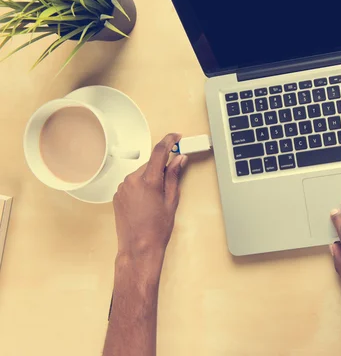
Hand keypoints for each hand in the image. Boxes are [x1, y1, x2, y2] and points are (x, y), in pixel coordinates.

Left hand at [113, 133, 186, 261]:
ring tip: (157, 197)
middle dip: (162, 167)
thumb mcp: (172, 201)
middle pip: (151, 164)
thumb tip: (179, 159)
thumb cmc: (157, 229)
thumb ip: (174, 176)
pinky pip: (132, 183)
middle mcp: (133, 180)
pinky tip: (147, 201)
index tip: (176, 137)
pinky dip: (141, 186)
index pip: (159, 152)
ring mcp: (123, 187)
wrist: (138, 247)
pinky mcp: (117, 194)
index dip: (169, 141)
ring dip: (151, 178)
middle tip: (172, 178)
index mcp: (149, 181)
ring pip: (141, 173)